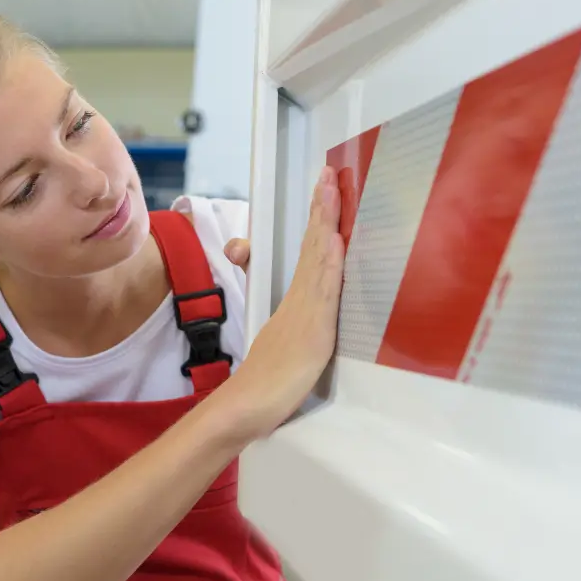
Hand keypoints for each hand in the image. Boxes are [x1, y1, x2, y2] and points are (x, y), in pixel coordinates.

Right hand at [218, 168, 344, 441]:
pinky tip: (334, 241)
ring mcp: (305, 313)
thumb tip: (310, 302)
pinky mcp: (313, 333)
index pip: (310, 251)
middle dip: (322, 208)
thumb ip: (300, 318)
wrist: (245, 407)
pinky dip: (328, 263)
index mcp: (296, 300)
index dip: (320, 219)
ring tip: (331, 190)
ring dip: (326, 222)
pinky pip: (323, 290)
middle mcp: (299, 299)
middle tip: (327, 174)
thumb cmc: (266, 383)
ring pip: (317, 259)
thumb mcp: (288, 342)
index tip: (325, 189)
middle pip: (312, 245)